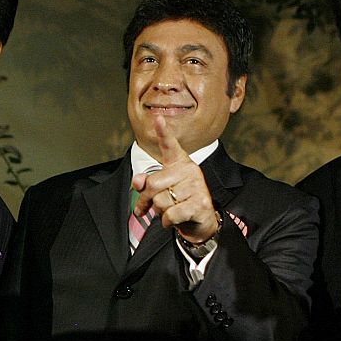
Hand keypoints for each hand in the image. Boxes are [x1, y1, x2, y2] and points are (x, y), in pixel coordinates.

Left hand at [133, 115, 218, 241]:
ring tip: (169, 211)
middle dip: (145, 200)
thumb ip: (147, 184)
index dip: (163, 132)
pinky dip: (167, 222)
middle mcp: (190, 170)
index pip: (170, 145)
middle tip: (144, 208)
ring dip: (159, 212)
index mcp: (180, 163)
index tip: (158, 118)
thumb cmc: (179, 203)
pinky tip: (175, 220)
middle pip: (154, 184)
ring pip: (161, 201)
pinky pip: (170, 214)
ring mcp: (197, 186)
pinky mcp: (200, 203)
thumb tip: (138, 181)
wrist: (202, 222)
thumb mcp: (161, 191)